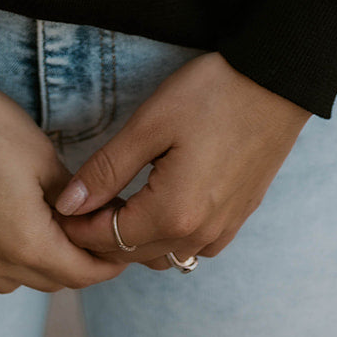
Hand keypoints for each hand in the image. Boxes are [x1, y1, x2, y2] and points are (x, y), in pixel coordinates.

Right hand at [0, 73, 131, 292]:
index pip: (80, 273)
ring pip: (10, 279)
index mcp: (26, 245)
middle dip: (76, 262)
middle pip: (48, 280)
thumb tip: (93, 215)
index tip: (125, 248)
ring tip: (47, 230)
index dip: (108, 262)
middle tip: (92, 233)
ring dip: (35, 263)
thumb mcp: (42, 156)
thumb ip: (72, 198)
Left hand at [51, 53, 311, 269]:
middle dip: (102, 235)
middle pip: (135, 254)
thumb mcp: (149, 125)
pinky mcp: (239, 216)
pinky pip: (194, 245)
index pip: (109, 240)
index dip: (78, 227)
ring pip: (165, 254)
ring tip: (117, 199)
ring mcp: (224, 229)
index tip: (60, 206)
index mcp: (174, 214)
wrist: (276, 82)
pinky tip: (157, 202)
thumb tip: (68, 204)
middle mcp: (201, 234)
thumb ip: (106, 170)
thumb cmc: (211, 94)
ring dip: (135, 238)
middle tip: (81, 201)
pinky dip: (167, 235)